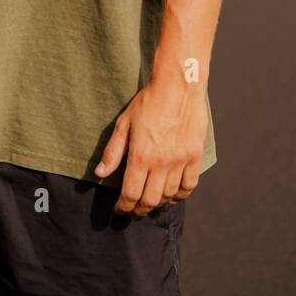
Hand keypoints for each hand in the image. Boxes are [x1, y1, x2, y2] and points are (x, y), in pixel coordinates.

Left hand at [94, 77, 206, 216]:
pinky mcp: (195, 156)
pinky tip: (172, 193)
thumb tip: (100, 173)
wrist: (178, 86)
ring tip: (150, 200)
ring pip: (169, 195)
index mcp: (141, 156)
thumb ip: (113, 151)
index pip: (131, 194)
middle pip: (150, 200)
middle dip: (139, 210)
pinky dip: (180, 194)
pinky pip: (189, 185)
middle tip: (134, 210)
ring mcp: (180, 161)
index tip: (120, 209)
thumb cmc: (148, 102)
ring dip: (158, 202)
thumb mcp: (124, 124)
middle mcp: (161, 163)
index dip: (123, 206)